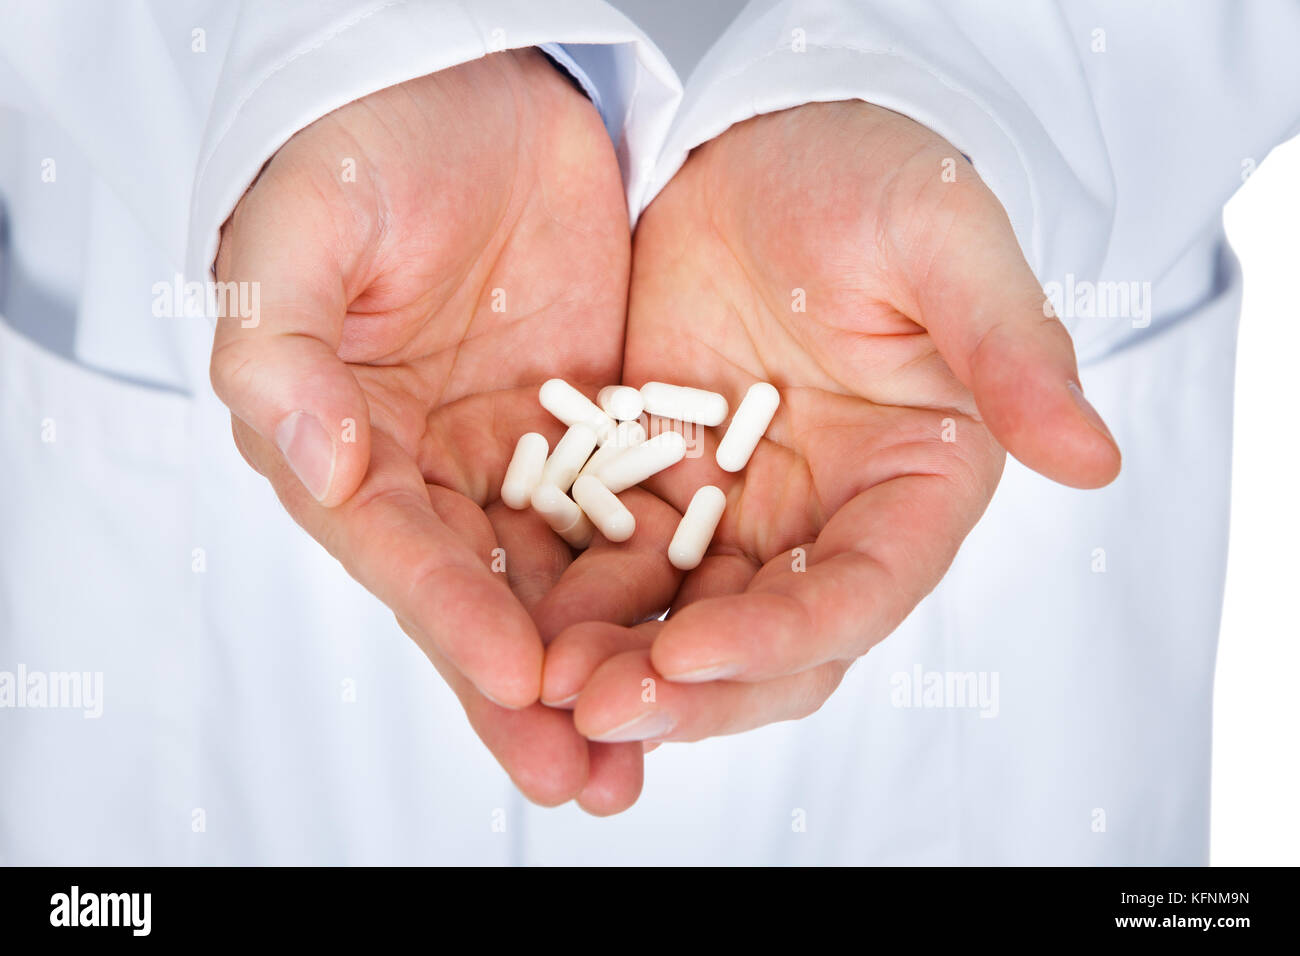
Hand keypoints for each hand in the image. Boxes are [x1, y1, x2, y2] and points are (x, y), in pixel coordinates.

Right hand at [210, 51, 649, 812]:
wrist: (471, 90)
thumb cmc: (365, 147)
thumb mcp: (302, 229)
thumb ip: (281, 343)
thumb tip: (312, 459)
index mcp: (342, 441)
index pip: (399, 548)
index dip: (450, 616)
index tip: (514, 675)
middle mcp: (427, 474)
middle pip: (478, 602)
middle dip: (527, 694)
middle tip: (582, 778)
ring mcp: (514, 460)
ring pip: (557, 588)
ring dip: (598, 671)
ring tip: (640, 757)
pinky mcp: (594, 436)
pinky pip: (628, 523)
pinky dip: (655, 591)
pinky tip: (695, 649)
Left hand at [545, 101, 1120, 746]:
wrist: (761, 141)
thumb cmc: (870, 178)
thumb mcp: (944, 241)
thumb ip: (1013, 349)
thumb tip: (1097, 460)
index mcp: (914, 485)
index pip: (858, 595)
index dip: (782, 637)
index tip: (693, 656)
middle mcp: (829, 520)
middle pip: (767, 641)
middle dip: (690, 688)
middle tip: (598, 707)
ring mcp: (739, 512)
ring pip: (681, 622)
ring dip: (617, 662)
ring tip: (540, 686)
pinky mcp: (659, 486)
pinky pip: (612, 561)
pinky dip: (571, 598)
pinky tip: (514, 616)